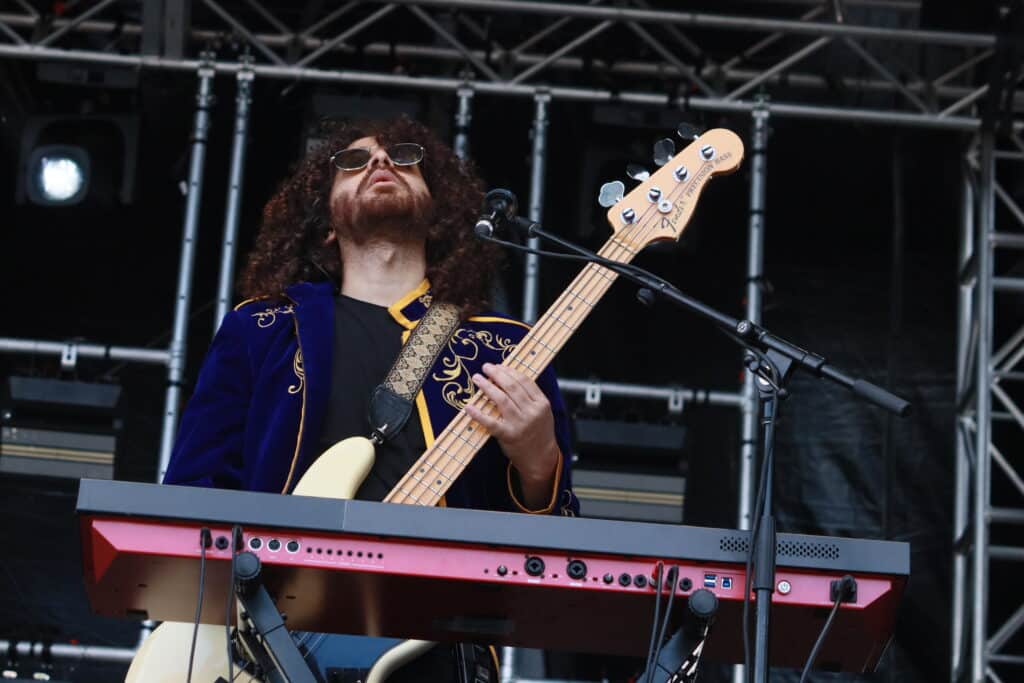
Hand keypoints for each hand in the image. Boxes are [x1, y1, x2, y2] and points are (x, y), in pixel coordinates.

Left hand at [464, 362, 559, 485]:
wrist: (541, 458)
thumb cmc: (539, 432)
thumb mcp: (542, 412)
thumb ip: (531, 396)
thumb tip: (510, 377)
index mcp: (542, 403)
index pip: (524, 380)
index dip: (509, 371)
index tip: (498, 365)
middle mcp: (531, 412)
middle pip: (512, 387)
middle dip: (497, 374)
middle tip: (485, 367)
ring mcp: (520, 424)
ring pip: (501, 399)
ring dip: (487, 386)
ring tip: (477, 378)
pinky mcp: (508, 436)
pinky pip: (490, 422)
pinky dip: (478, 414)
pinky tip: (468, 406)